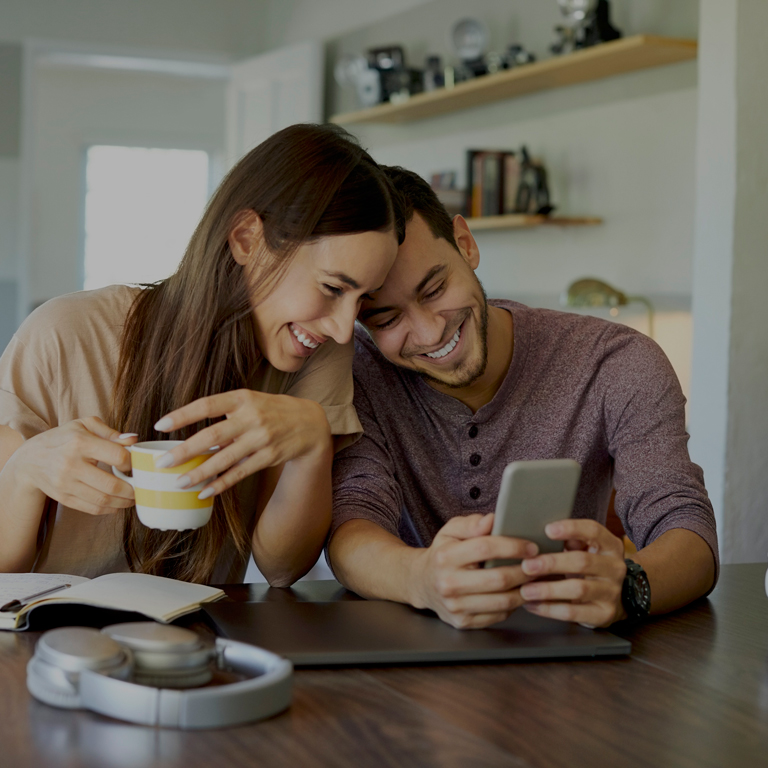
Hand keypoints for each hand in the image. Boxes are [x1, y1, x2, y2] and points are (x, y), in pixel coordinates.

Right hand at [12, 417, 136, 515]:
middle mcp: (71, 465)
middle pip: (111, 484)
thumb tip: (133, 439)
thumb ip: (110, 432)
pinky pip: (92, 508)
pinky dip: (110, 509)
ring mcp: (66, 484)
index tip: (135, 464)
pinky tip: (118, 504)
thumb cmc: (63, 439)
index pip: (117, 456)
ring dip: (124, 502)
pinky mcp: (64, 498)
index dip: (131, 462)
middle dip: (133, 489)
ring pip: (103, 500)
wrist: (30, 459)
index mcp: (80, 443)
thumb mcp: (84, 425)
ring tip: (134, 497)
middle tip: (142, 487)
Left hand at [153, 390, 331, 497]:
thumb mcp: (250, 401)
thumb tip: (192, 434)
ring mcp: (262, 438)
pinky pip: (240, 473)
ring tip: (180, 482)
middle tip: (163, 463)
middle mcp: (252, 417)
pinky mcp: (269, 456)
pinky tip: (204, 491)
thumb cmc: (271, 410)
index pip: (207, 405)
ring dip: (200, 473)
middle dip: (185, 451)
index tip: (160, 425)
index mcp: (243, 398)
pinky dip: (221, 483)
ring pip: (224, 459)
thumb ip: (225, 413)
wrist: (309, 423)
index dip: (182, 415)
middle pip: (212, 435)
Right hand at [412, 513, 538, 629]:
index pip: (486, 548)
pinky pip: (498, 616)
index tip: (531, 547)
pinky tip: (518, 593)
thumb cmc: (442, 554)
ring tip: (533, 579)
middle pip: (498, 579)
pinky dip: (513, 605)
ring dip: (524, 590)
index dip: (513, 546)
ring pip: (502, 601)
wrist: (422, 583)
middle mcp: (448, 583)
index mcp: (445, 557)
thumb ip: (471, 524)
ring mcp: (455, 607)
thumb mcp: (450, 531)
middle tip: (539, 564)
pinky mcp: (463, 622)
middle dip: (525, 571)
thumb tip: (492, 520)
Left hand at [519, 519, 626, 627]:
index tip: (547, 530)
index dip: (571, 528)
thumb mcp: (585, 549)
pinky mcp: (604, 614)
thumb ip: (569, 541)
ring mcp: (611, 592)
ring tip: (525, 590)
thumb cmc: (589, 568)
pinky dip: (549, 609)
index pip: (593, 531)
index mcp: (610, 545)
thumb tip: (544, 535)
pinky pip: (574, 612)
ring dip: (548, 589)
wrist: (611, 599)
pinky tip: (532, 605)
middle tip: (527, 565)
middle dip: (552, 563)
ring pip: (578, 589)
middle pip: (582, 561)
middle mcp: (615, 567)